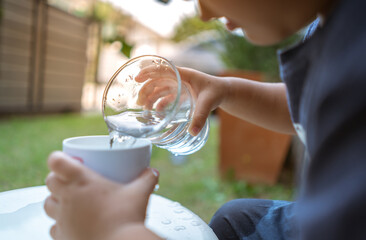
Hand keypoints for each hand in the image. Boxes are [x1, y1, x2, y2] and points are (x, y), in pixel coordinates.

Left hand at [44, 151, 158, 239]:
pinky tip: (73, 223)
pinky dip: (60, 223)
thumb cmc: (126, 219)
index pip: (57, 161)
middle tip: (73, 180)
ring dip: (56, 200)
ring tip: (70, 201)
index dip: (59, 158)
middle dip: (58, 178)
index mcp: (81, 182)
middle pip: (50, 181)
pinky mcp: (63, 236)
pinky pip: (54, 227)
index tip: (69, 160)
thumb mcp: (140, 193)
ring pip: (48, 204)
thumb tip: (152, 171)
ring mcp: (62, 219)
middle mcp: (67, 198)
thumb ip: (147, 179)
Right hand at [136, 66, 228, 135]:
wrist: (224, 92)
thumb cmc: (217, 92)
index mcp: (184, 74)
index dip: (149, 72)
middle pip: (157, 80)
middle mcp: (179, 78)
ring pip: (160, 89)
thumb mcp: (208, 103)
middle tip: (138, 102)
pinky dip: (159, 103)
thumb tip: (192, 132)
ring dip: (150, 97)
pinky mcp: (181, 93)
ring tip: (144, 109)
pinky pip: (166, 96)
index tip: (137, 79)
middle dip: (146, 89)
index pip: (163, 69)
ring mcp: (179, 85)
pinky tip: (156, 112)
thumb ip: (200, 116)